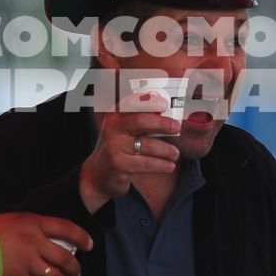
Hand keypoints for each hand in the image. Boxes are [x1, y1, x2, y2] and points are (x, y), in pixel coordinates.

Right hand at [0, 212, 91, 275]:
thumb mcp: (11, 221)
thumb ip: (28, 229)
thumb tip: (40, 239)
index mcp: (33, 223)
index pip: (66, 228)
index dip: (81, 237)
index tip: (89, 245)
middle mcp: (35, 241)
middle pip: (65, 257)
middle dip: (75, 269)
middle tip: (76, 275)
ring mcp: (27, 261)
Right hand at [79, 91, 180, 212]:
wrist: (99, 174)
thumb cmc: (118, 149)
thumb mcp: (123, 131)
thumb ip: (141, 121)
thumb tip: (169, 115)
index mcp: (115, 116)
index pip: (131, 102)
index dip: (149, 101)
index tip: (165, 103)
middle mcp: (113, 128)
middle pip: (141, 120)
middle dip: (162, 123)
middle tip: (176, 127)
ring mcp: (114, 146)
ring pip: (147, 145)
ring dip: (166, 150)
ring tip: (175, 154)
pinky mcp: (118, 164)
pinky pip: (146, 163)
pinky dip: (161, 165)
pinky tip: (169, 166)